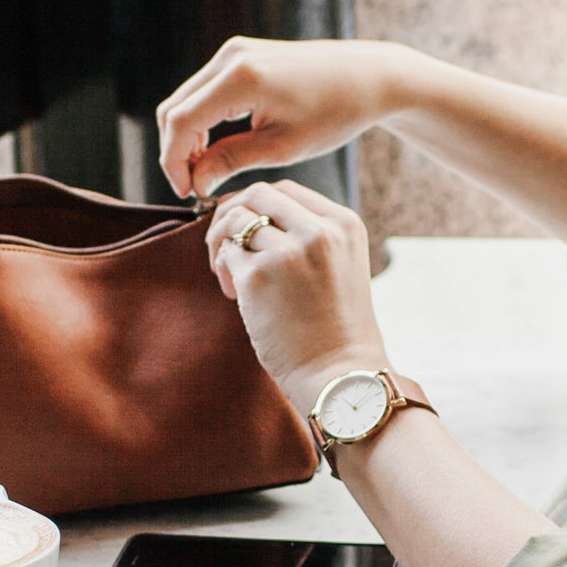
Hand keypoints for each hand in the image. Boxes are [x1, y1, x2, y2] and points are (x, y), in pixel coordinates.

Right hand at [157, 37, 408, 201]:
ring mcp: (234, 51)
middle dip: (176, 151)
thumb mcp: (282, 147)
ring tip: (207, 172)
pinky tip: (216, 148)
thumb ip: (231, 161)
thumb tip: (195, 183)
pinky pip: (204, 90)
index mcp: (241, 78)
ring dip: (187, 136)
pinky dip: (201, 119)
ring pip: (185, 99)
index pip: (181, 122)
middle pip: (174, 108)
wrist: (368, 76)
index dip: (174, 162)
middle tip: (195, 187)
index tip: (188, 193)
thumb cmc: (334, 113)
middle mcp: (230, 57)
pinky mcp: (241, 54)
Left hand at [206, 180, 389, 413]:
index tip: (247, 227)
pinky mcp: (258, 276)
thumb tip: (254, 216)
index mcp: (344, 224)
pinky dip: (222, 269)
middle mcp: (319, 230)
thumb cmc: (336, 330)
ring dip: (222, 241)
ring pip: (236, 219)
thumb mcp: (341, 266)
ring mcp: (288, 251)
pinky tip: (233, 294)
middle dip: (233, 214)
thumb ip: (309, 236)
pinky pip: (226, 253)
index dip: (257, 204)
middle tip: (227, 245)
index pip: (287, 190)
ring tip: (230, 276)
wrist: (341, 376)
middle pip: (258, 194)